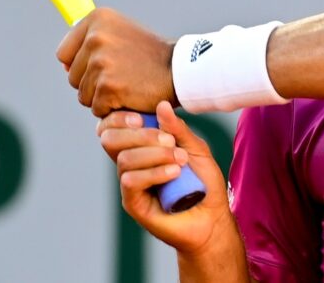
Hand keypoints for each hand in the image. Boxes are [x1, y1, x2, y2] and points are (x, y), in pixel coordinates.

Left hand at [58, 8, 176, 116]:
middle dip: (92, 83)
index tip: (102, 66)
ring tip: (127, 85)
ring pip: (83, 94)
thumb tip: (64, 63)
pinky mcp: (109, 86)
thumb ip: (92, 41)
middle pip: (72, 76)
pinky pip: (97, 108)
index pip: (64, 54)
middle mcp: (96, 37)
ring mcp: (102, 62)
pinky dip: (113, 109)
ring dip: (102, 98)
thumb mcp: (121, 33)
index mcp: (97, 19)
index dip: (80, 65)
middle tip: (121, 77)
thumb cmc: (150, 56)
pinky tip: (131, 96)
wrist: (180, 70)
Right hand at [98, 102, 237, 254]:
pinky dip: (153, 173)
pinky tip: (174, 173)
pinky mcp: (133, 203)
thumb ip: (177, 129)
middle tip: (170, 140)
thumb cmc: (203, 182)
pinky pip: (131, 181)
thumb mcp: (195, 148)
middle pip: (110, 140)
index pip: (112, 127)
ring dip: (154, 155)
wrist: (213, 216)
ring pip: (124, 159)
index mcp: (139, 146)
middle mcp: (129, 163)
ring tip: (181, 160)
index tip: (143, 117)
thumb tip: (161, 105)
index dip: (119, 118)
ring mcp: (129, 184)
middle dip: (140, 135)